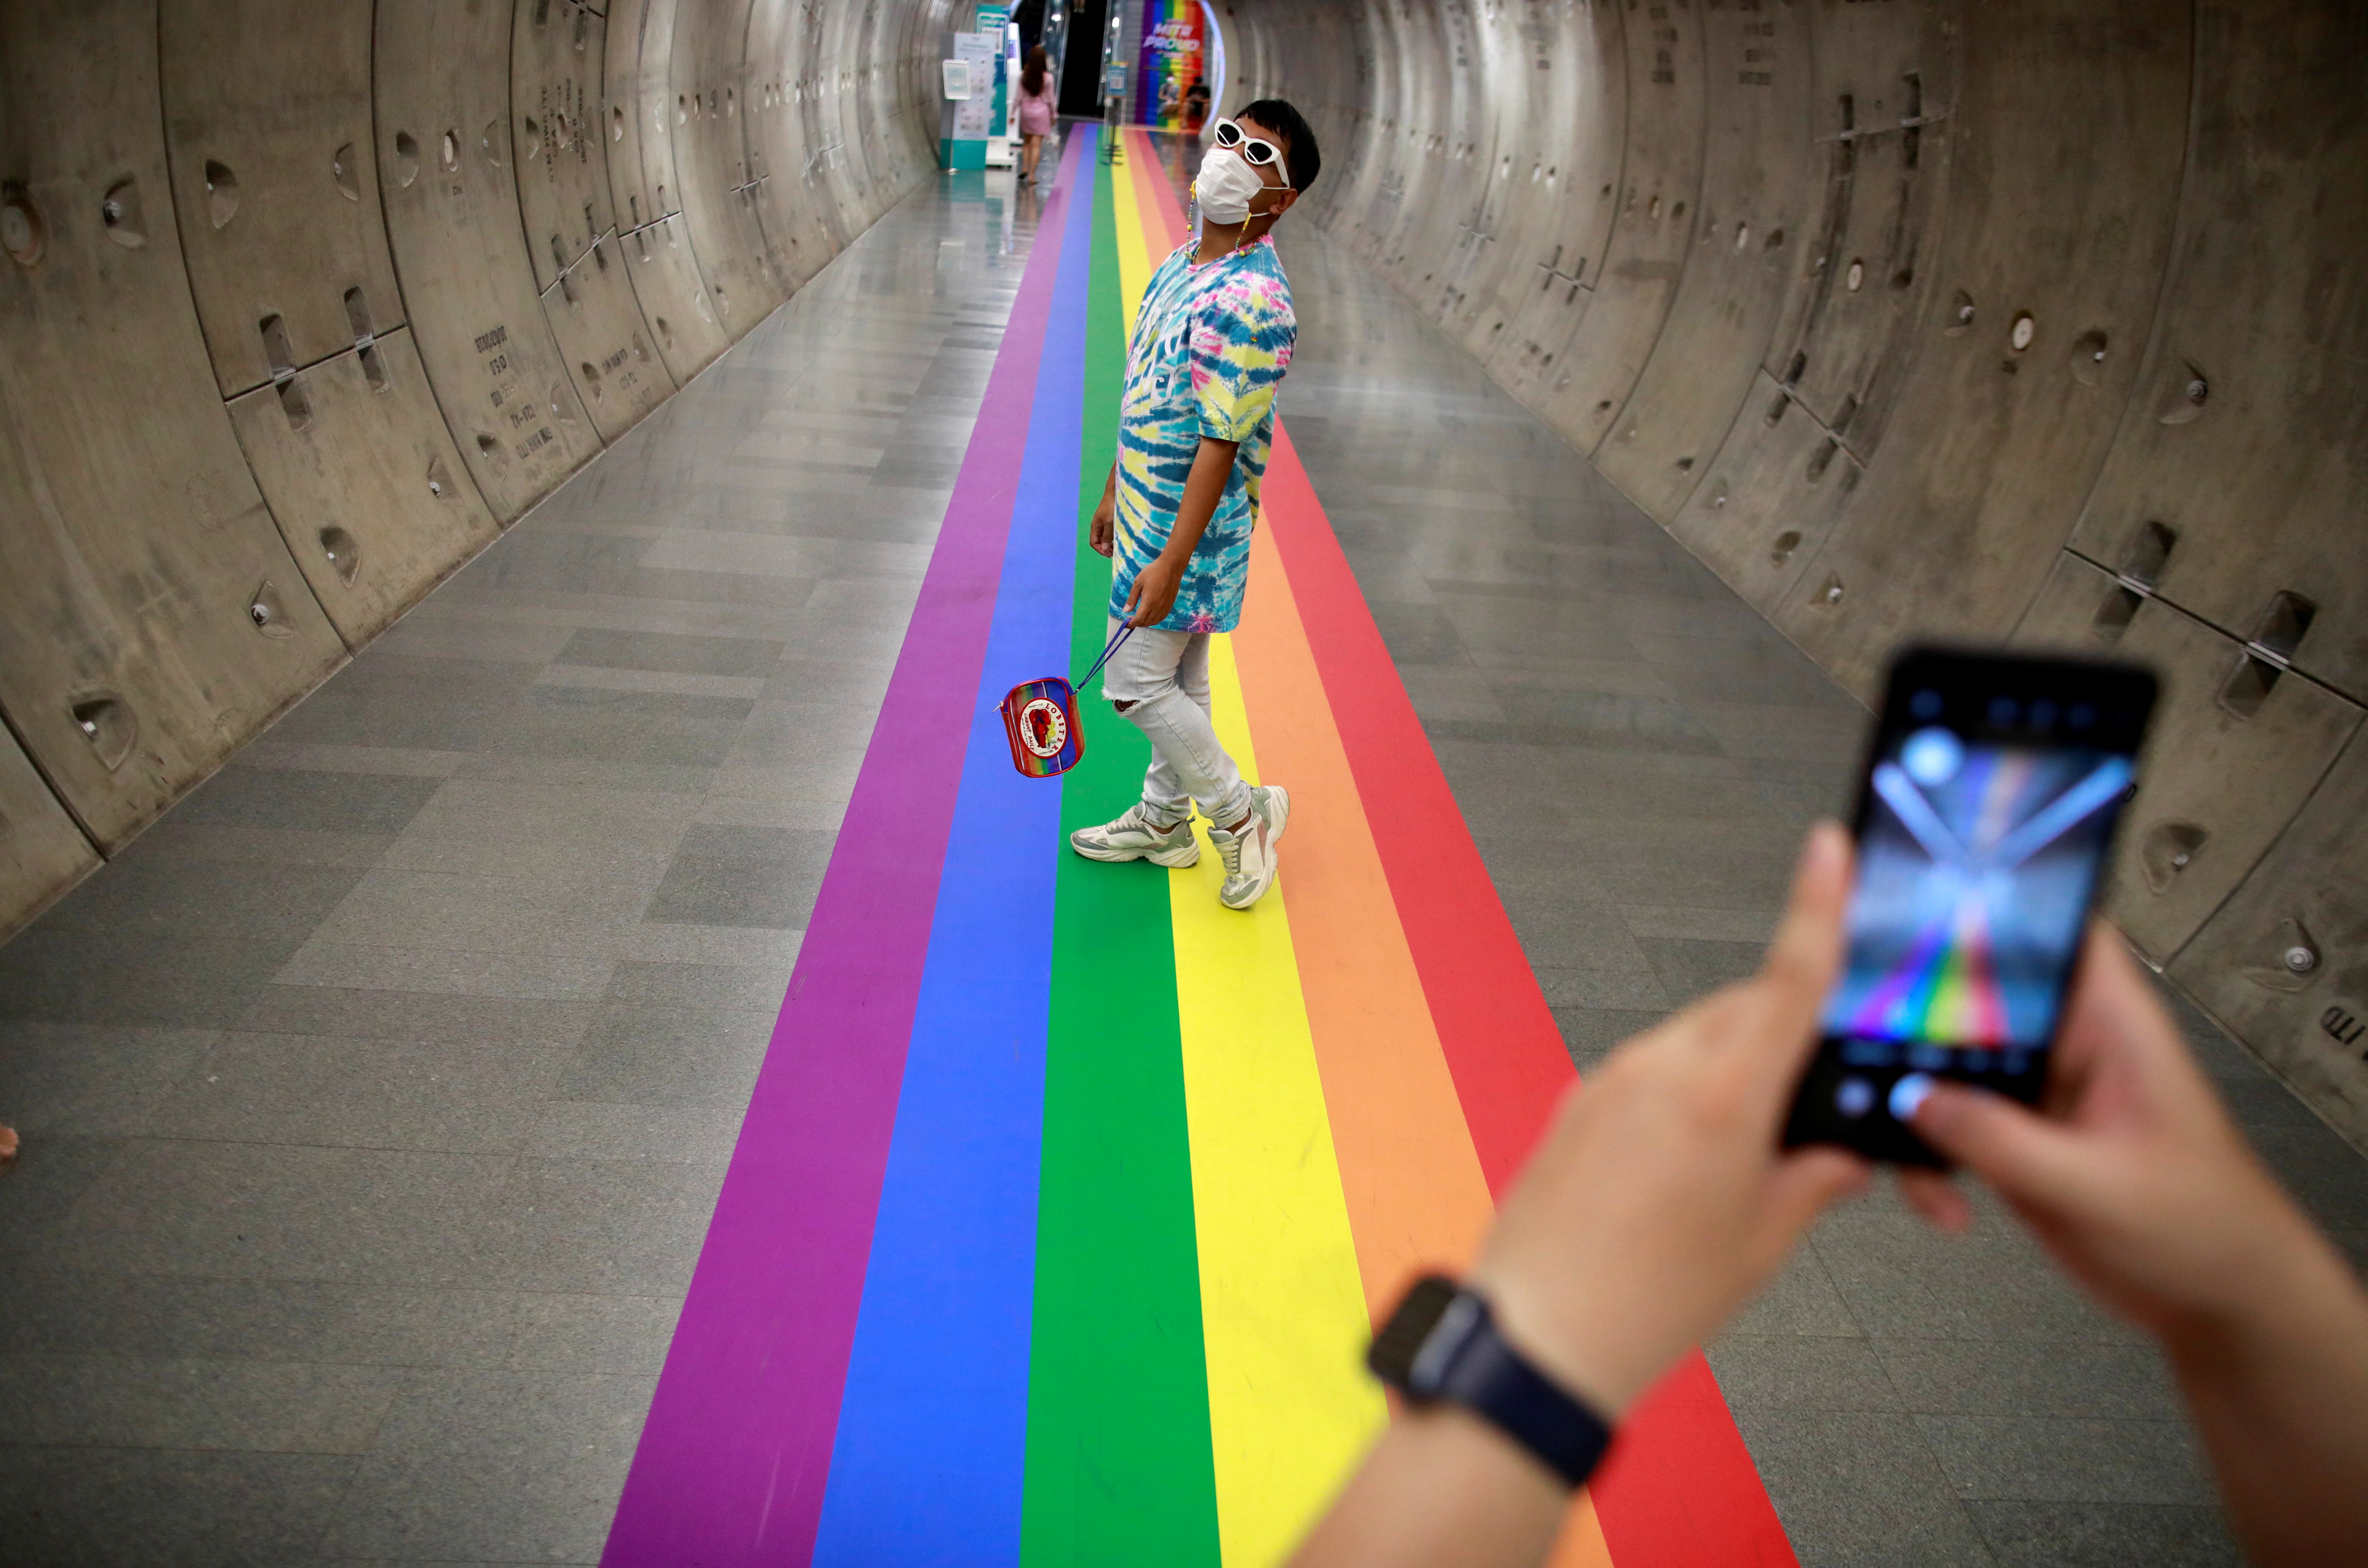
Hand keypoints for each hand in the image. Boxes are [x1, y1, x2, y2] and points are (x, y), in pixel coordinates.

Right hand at [1090, 491, 1114, 556]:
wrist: (1115, 493)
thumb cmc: (1111, 507)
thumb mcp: (1109, 523)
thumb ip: (1106, 535)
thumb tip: (1104, 548)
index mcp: (1095, 527)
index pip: (1093, 543)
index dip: (1100, 550)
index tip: (1109, 554)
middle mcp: (1098, 526)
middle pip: (1099, 541)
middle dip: (1105, 548)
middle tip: (1115, 552)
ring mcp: (1104, 523)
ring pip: (1105, 537)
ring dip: (1110, 543)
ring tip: (1118, 547)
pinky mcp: (1110, 520)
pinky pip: (1110, 532)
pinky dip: (1114, 537)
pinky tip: (1120, 538)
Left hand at [1123, 552, 1185, 628]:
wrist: (1171, 567)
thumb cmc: (1153, 572)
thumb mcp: (1138, 582)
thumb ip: (1132, 598)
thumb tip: (1126, 610)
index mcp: (1149, 602)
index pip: (1139, 619)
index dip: (1131, 624)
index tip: (1126, 623)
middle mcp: (1158, 608)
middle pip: (1146, 622)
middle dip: (1137, 623)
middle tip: (1131, 618)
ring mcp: (1165, 607)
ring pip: (1154, 622)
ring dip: (1146, 623)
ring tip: (1140, 617)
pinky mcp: (1170, 605)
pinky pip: (1161, 618)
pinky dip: (1154, 620)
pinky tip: (1150, 615)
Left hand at [1469, 824, 1868, 1415]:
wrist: (1541, 1335)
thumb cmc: (1643, 1299)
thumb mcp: (1762, 1241)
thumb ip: (1813, 1181)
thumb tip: (1844, 1157)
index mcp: (1721, 1095)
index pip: (1787, 976)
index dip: (1816, 905)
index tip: (1826, 851)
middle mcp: (1659, 1072)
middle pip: (1745, 1013)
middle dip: (1786, 1039)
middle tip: (1813, 1106)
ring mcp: (1610, 1084)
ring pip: (1695, 1044)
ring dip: (1731, 1075)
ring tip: (1740, 1162)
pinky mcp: (1578, 1106)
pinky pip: (1647, 1077)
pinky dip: (1681, 1100)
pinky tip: (1682, 1170)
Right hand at [1903, 925, 2350, 1343]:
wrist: (2217, 1301)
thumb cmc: (2205, 1230)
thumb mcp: (2099, 1187)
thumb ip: (2005, 1142)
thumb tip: (1916, 1099)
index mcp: (2111, 1027)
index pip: (2054, 932)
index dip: (1992, 909)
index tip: (1917, 915)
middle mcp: (2069, 1048)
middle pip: (1976, 993)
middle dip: (1916, 1016)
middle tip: (1864, 1045)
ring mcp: (2037, 1094)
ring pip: (1947, 1063)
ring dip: (1910, 1101)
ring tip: (1902, 1146)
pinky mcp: (2014, 1138)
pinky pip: (1946, 1126)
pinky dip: (1925, 1158)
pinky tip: (1939, 1197)